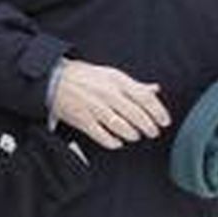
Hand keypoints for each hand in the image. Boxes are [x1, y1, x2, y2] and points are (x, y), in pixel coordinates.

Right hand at [49, 59, 169, 149]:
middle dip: (149, 127)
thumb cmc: (84, 76)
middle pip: (137, 116)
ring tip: (135, 135)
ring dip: (133, 134)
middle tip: (153, 132)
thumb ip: (133, 84)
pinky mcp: (83, 121)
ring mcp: (95, 109)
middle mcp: (107, 95)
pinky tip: (117, 141)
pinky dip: (114, 142)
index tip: (164, 121)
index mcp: (117, 81)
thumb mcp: (110, 74)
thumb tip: (154, 89)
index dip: (159, 112)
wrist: (54, 79)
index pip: (145, 98)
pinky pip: (104, 137)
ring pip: (123, 128)